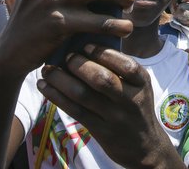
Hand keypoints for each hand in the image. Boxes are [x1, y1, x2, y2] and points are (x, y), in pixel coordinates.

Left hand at [38, 44, 183, 168]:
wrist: (144, 145)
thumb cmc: (137, 106)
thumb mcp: (140, 86)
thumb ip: (122, 68)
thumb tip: (90, 43)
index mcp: (142, 82)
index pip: (125, 64)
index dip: (103, 52)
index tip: (85, 44)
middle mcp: (130, 99)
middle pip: (102, 79)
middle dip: (80, 65)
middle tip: (67, 56)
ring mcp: (114, 116)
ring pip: (83, 95)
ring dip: (61, 80)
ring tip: (49, 69)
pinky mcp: (99, 130)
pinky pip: (74, 111)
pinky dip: (56, 96)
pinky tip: (45, 86)